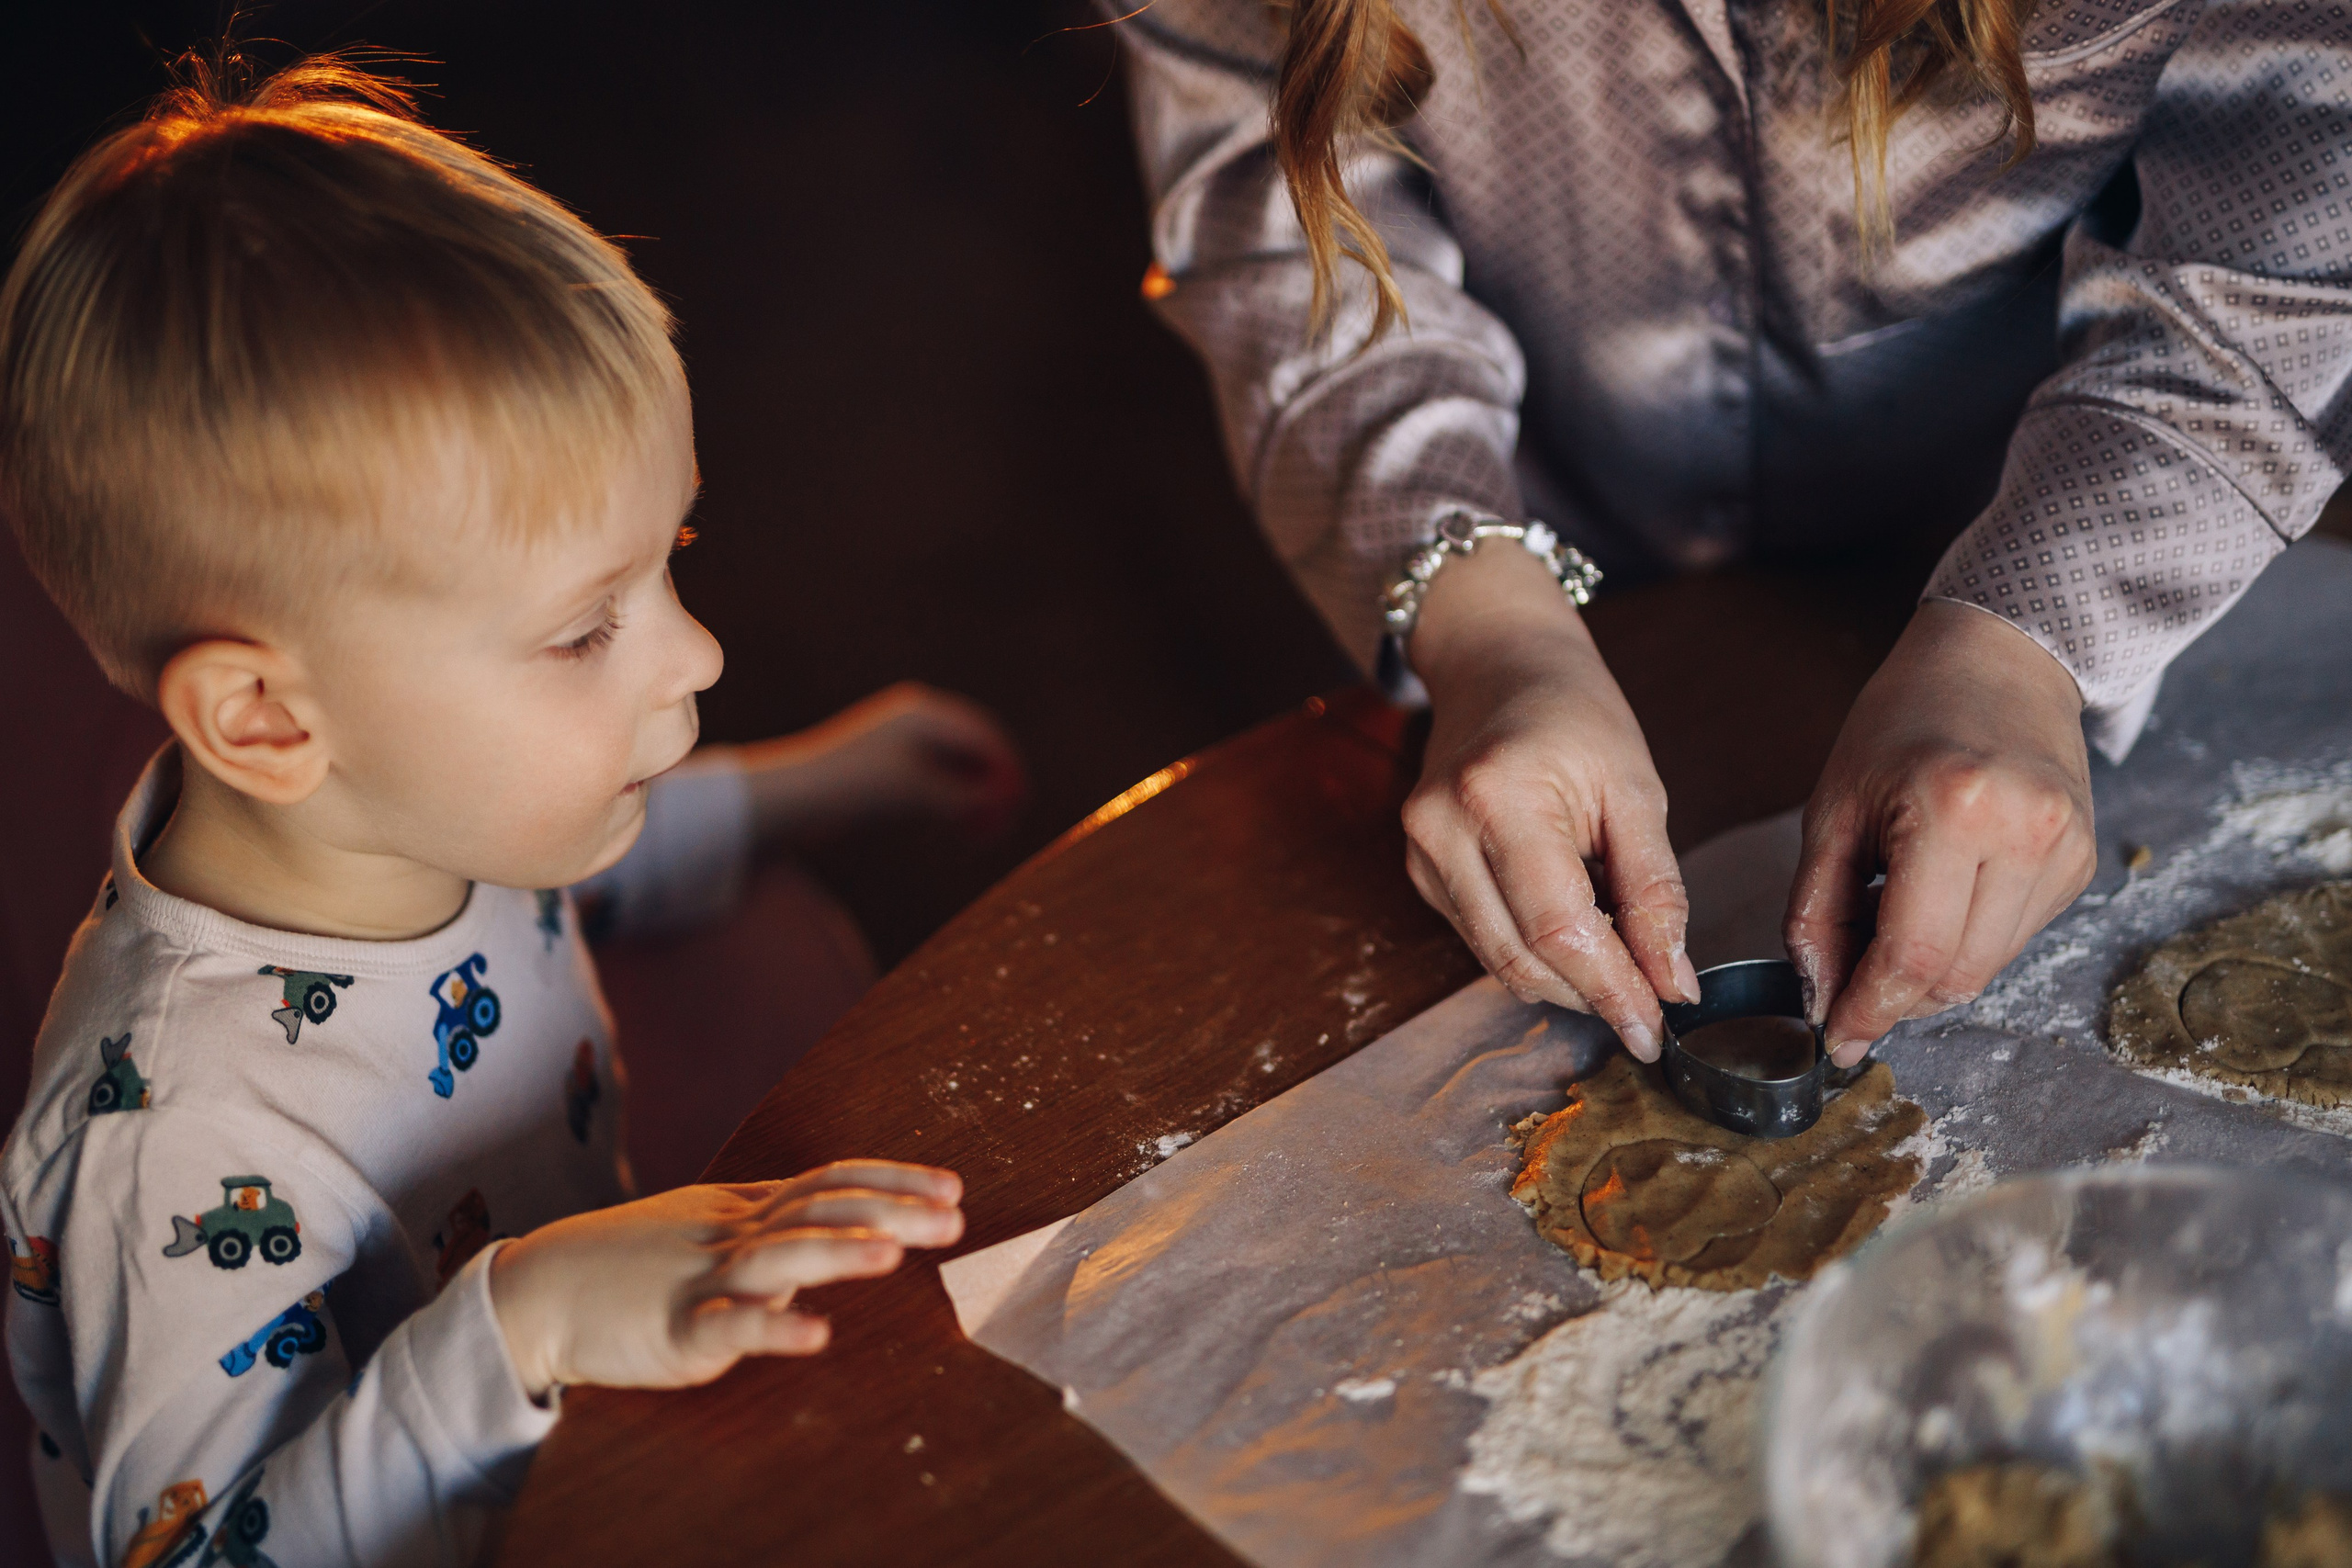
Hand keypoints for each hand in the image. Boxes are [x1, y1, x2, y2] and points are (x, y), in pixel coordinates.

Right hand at [489, 1160, 963, 1398]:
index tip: (952, 1186)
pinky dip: (773, 1328)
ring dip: (838, 1253)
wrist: (539, 1290)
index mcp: (745, 1209)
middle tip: (956, 1218)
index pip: (831, 1180)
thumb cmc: (631, 1261)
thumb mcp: (708, 1225)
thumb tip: (845, 1218)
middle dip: (893, 1210)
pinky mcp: (675, 1331)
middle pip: (821, 1210)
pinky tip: (816, 1334)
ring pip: (779, 1256)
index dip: (893, 1180)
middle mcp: (733, 1234)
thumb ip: (774, 1221)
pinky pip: (728, 1327)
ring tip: (893, 1254)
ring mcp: (703, 1279)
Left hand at [733, 682, 1027, 849]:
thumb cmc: (855, 790)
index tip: (1022, 803)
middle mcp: (915, 720)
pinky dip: (952, 803)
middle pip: (974, 748)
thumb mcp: (919, 794)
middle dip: (995, 783)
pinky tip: (956, 829)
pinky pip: (935, 780)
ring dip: (973, 798)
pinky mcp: (889, 766)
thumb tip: (1003, 799)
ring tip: (981, 833)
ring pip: (955, 768)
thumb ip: (966, 795)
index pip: (983, 735)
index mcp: (923, 712)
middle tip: (1010, 818)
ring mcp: (901, 741)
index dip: (1009, 769)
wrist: (794, 799)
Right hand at [1402, 542, 1699, 1059]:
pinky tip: (1572, 924)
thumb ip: (1655, 889)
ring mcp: (1421, 854)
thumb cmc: (1574, 715)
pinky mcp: (1420, 871)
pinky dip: (1535, 951)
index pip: (1557, 927)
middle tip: (1651, 1005)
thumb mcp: (1636, 788)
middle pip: (1521, 957)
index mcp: (1500, 797)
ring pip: (1499, 961)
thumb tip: (1672, 981)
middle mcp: (1442, 830)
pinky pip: (1484, 939)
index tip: (1656, 1028)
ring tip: (1619, 957)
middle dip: (1591, 993)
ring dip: (1565, 979)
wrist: (1497, 666)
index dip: (1610, 987)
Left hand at [1786, 601, 2096, 1066]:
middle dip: (1895, 999)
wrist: (1998, 660)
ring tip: (1888, 923)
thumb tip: (1820, 998)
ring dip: (1929, 973)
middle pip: (1956, 975)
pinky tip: (1939, 897)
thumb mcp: (1833, 808)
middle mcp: (2025, 834)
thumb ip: (1817, 910)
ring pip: (1988, 968)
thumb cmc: (1901, 721)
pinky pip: (2014, 937)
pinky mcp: (2082, 862)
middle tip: (1848, 986)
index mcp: (1954, 811)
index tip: (1836, 1036)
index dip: (1869, 1008)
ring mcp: (2066, 851)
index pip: (1913, 954)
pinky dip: (1966, 940)